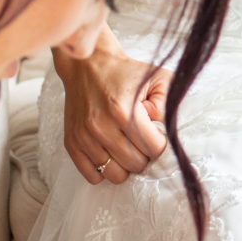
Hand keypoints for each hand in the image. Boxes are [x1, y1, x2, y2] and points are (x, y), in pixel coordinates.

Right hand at [57, 46, 171, 185]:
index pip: (154, 149)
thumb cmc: (124, 72)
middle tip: (140, 139)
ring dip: (124, 165)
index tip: (155, 134)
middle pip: (136, 165)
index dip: (159, 143)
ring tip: (125, 147)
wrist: (87, 64)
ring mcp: (84, 137)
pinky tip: (108, 152)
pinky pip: (93, 176)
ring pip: (115, 175)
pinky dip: (103, 169)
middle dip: (143, 155)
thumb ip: (169, 103)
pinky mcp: (71, 142)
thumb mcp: (156, 77)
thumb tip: (164, 129)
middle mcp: (101, 126)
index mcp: (124, 111)